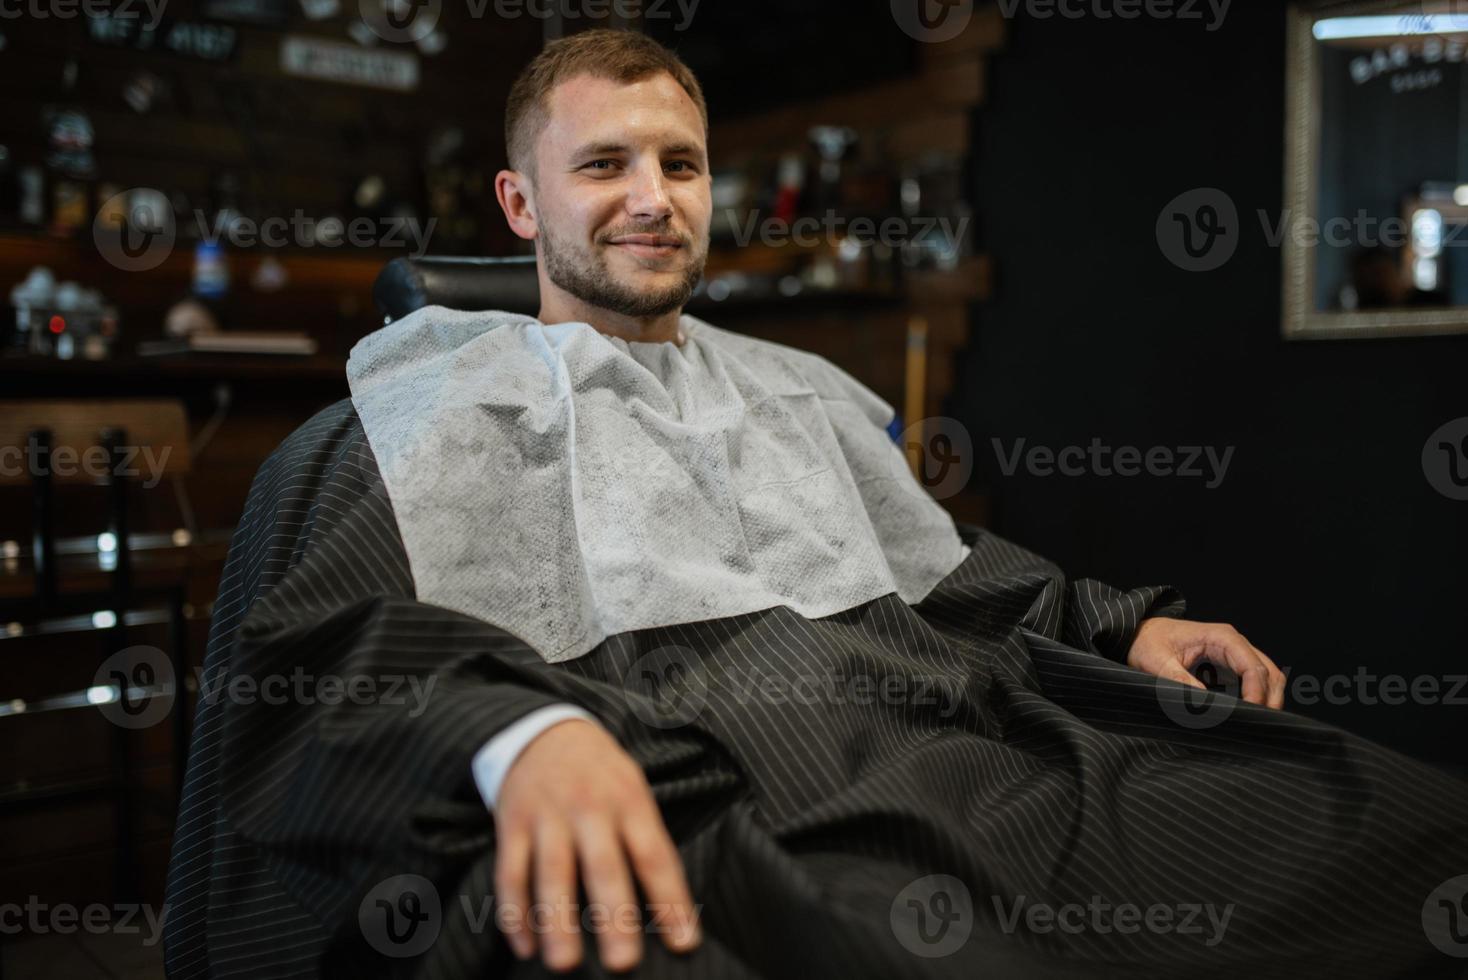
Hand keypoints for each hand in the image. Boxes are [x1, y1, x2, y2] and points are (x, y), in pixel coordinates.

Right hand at [493, 718, 700, 972]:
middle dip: (614, 917)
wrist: (544, 730)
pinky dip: (514, 912)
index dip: (671, 900)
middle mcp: (589, 808)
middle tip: (623, 964)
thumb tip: (670, 910)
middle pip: (603, 867)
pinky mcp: (511, 824)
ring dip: (556, 922)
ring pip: (551, 874)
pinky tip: (524, 946)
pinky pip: (510, 873)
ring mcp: (547, 816)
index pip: (655, 856)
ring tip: (564, 964)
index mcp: (629, 802)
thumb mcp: (634, 791)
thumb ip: (647, 841)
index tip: (685, 944)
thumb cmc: (601, 774)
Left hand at [1126, 617, 1285, 709]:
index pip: (1252, 666)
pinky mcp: (1229, 665)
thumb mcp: (1156, 660)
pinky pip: (1252, 681)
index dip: (1256, 692)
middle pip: (1268, 672)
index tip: (1249, 715)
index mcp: (1221, 637)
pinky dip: (1256, 697)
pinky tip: (1246, 715)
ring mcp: (1234, 654)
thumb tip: (1201, 703)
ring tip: (1255, 724)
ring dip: (1266, 699)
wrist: (1139, 634)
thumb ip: (1178, 678)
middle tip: (1259, 726)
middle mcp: (1233, 643)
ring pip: (1266, 676)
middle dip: (1269, 699)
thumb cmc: (1147, 642)